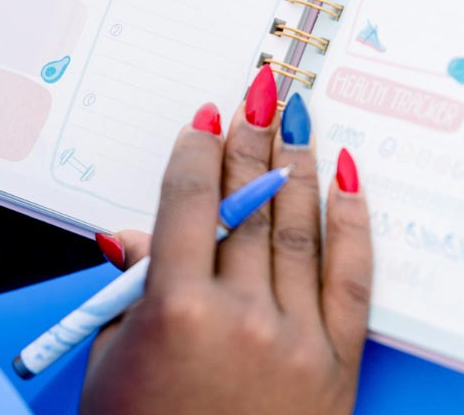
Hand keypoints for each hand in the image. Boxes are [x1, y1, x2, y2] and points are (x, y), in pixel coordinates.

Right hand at [82, 88, 370, 414]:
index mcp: (176, 313)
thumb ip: (127, 295)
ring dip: (296, 168)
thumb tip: (131, 234)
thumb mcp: (110, 368)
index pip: (188, 205)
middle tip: (259, 95)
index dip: (196, 154)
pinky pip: (351, 277)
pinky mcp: (337, 364)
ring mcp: (297, 340)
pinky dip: (352, 222)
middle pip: (246, 207)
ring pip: (300, 230)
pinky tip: (347, 179)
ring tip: (296, 123)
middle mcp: (242, 317)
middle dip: (250, 144)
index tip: (205, 120)